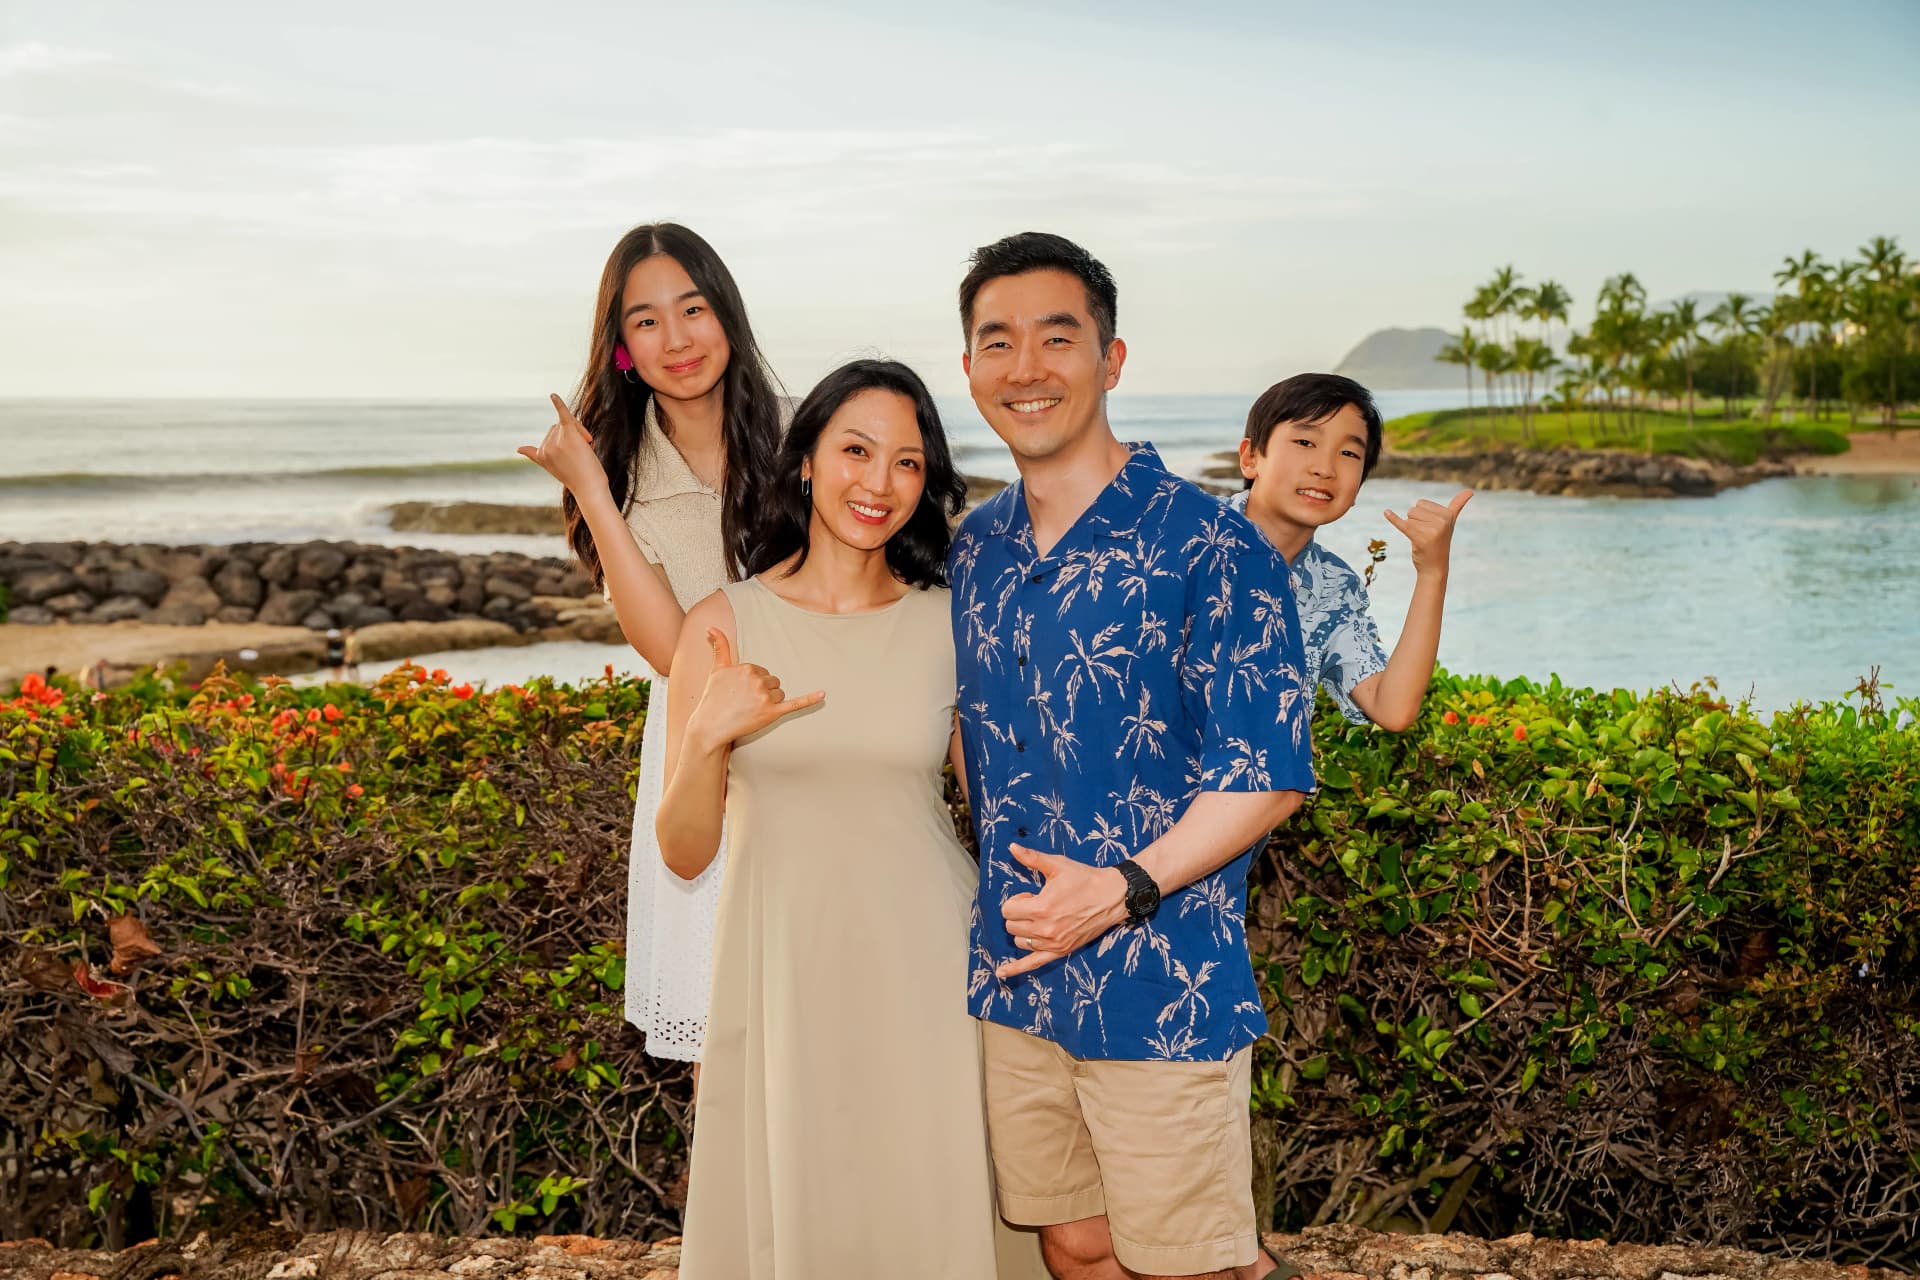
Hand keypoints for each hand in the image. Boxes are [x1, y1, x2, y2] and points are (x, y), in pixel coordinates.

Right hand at [518, 393, 611, 497]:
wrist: (589, 488)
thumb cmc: (579, 480)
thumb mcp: (558, 466)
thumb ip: (541, 455)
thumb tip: (518, 448)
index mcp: (541, 456)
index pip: (549, 438)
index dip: (557, 445)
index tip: (520, 449)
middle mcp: (545, 447)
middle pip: (558, 427)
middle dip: (573, 436)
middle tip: (584, 454)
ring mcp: (555, 441)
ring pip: (568, 423)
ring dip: (580, 433)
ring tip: (587, 451)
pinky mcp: (567, 434)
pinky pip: (563, 414)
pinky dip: (559, 404)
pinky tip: (552, 395)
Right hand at [685, 627, 823, 750]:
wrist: (710, 726)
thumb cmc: (713, 698)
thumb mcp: (716, 669)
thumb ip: (719, 646)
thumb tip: (710, 627)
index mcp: (748, 668)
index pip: (762, 672)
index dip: (753, 683)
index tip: (739, 692)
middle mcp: (757, 681)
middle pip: (773, 682)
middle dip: (763, 691)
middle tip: (745, 702)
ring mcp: (765, 698)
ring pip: (780, 693)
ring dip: (770, 701)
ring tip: (751, 709)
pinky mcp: (771, 713)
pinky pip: (795, 704)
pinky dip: (810, 699)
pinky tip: (823, 694)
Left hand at [996, 844, 1129, 978]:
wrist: (1111, 896)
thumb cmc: (1084, 879)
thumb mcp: (1057, 865)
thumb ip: (1031, 858)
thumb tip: (1011, 847)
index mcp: (1041, 908)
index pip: (1008, 910)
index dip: (1017, 900)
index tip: (1031, 894)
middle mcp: (1045, 929)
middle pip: (1011, 926)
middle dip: (1019, 914)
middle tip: (1037, 904)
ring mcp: (1053, 943)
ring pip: (1019, 942)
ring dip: (1023, 931)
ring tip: (1041, 919)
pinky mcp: (1061, 951)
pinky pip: (1033, 964)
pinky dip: (1015, 969)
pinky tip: (1001, 972)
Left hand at [1382, 489, 1471, 576]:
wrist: (1435, 567)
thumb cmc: (1440, 541)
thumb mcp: (1450, 522)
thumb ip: (1458, 505)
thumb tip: (1469, 490)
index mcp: (1448, 515)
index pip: (1422, 503)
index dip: (1422, 515)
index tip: (1433, 529)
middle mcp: (1442, 521)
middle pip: (1413, 509)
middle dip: (1416, 521)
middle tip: (1425, 534)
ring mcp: (1431, 529)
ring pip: (1408, 517)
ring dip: (1411, 528)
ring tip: (1421, 538)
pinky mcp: (1419, 537)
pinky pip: (1402, 524)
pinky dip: (1393, 518)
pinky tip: (1386, 512)